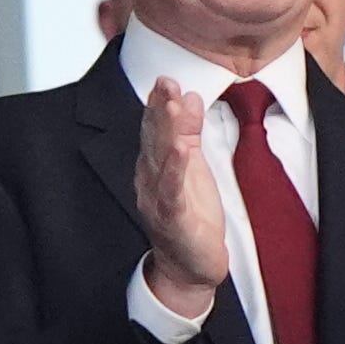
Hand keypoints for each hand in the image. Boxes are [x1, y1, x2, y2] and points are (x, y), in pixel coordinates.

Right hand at [135, 77, 225, 316]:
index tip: (165, 78)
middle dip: (159, 109)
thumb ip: (190, 133)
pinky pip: (173, 190)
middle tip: (165, 81)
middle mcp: (151, 179)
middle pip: (154, 139)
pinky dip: (176, 169)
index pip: (155, 129)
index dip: (159, 103)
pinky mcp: (174, 218)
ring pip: (160, 160)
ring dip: (165, 132)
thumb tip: (191, 97)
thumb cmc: (191, 216)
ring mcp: (159, 198)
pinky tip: (182, 150)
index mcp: (156, 165)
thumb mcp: (193, 168)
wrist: (190, 265)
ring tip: (171, 105)